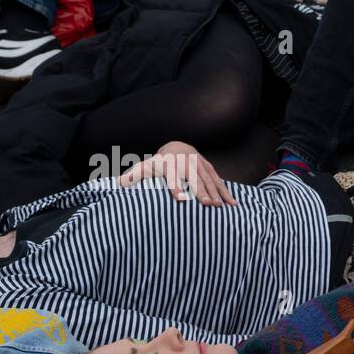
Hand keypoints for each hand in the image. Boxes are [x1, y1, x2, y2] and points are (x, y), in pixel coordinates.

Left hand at [119, 140, 235, 205]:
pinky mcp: (210, 169)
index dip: (176, 187)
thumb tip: (119, 183)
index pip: (173, 176)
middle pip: (195, 179)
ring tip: (220, 206)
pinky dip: (227, 192)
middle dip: (201, 191)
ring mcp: (200, 165)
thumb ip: (134, 175)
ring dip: (216, 193)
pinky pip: (219, 181)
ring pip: (209, 180)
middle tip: (207, 205)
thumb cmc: (160, 163)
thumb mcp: (146, 167)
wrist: (178, 147)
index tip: (181, 199)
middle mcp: (186, 163)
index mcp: (169, 165)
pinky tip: (233, 204)